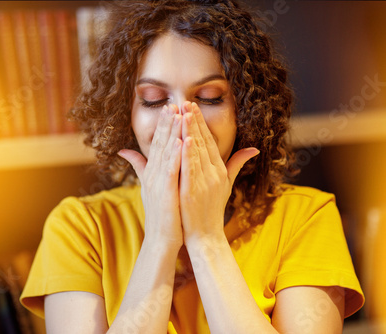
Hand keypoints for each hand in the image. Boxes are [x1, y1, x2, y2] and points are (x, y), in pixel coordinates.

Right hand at [118, 105, 183, 248]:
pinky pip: (171, 171)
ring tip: (178, 115)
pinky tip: (180, 142)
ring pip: (166, 153)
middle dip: (167, 123)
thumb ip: (138, 166)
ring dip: (171, 133)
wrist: (161, 239)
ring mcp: (159, 183)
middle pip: (161, 144)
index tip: (170, 107)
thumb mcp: (148, 186)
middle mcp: (153, 174)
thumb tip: (123, 150)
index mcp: (152, 172)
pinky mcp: (166, 193)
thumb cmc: (160, 213)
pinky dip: (175, 156)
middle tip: (173, 103)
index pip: (158, 143)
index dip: (163, 125)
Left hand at [179, 102, 258, 244]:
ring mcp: (204, 182)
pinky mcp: (193, 192)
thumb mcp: (227, 184)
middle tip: (185, 102)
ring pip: (197, 152)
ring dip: (190, 132)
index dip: (201, 123)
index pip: (209, 141)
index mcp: (219, 170)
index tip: (192, 106)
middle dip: (194, 121)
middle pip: (203, 142)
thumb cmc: (212, 209)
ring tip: (183, 113)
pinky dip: (188, 155)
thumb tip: (254, 148)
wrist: (206, 235)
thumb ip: (236, 164)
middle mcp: (214, 173)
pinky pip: (191, 170)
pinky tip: (184, 140)